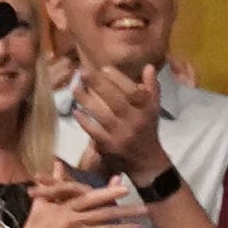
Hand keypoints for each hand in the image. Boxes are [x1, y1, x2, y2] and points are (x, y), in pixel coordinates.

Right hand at [0, 161, 150, 227]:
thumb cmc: (35, 227)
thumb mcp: (41, 202)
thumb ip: (54, 182)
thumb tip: (57, 162)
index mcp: (66, 208)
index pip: (90, 199)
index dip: (107, 194)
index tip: (124, 189)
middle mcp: (75, 221)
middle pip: (104, 215)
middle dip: (126, 212)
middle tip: (145, 208)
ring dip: (125, 227)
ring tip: (141, 224)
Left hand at [68, 57, 167, 184]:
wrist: (147, 160)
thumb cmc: (147, 129)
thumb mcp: (154, 108)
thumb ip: (152, 87)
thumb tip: (148, 66)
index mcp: (147, 109)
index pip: (133, 91)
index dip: (119, 79)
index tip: (104, 68)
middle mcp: (135, 121)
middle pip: (116, 101)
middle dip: (99, 85)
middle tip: (83, 72)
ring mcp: (122, 134)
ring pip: (103, 115)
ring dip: (87, 101)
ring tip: (74, 88)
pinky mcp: (110, 146)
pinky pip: (95, 132)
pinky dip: (85, 122)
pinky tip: (75, 112)